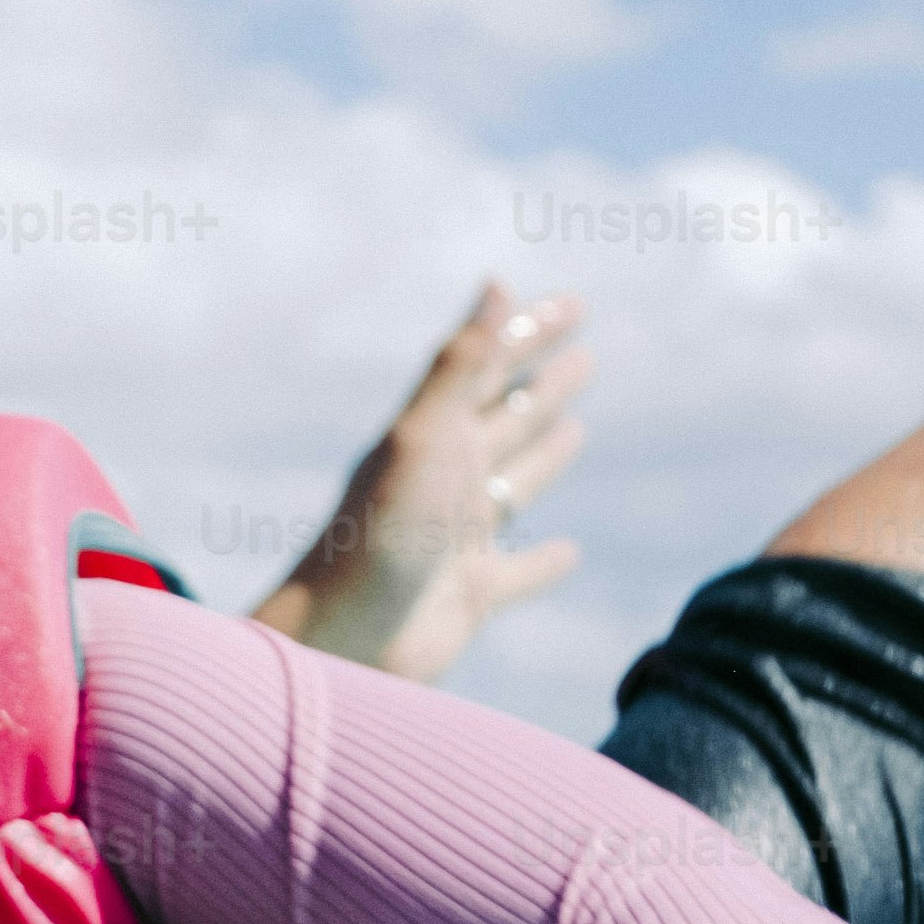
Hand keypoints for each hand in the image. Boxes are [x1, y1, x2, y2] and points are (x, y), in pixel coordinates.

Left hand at [253, 282, 592, 682]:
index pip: (491, 369)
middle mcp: (446, 480)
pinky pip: (520, 573)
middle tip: (584, 352)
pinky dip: (547, 562)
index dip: (530, 334)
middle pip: (507, 418)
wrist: (339, 641)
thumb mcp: (423, 439)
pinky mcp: (469, 595)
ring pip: (514, 484)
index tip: (577, 303)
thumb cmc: (377, 537)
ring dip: (543, 455)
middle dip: (543, 384)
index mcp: (435, 436)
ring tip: (575, 429)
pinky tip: (571, 553)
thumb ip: (459, 367)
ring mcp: (457, 538)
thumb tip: (497, 281)